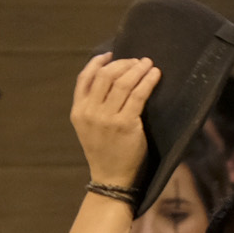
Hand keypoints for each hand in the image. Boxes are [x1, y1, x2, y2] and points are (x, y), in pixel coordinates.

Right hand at [70, 52, 161, 191]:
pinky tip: (155, 75)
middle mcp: (90, 112)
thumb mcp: (88, 127)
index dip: (98, 61)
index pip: (85, 77)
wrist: (111, 178)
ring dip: (137, 69)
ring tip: (148, 64)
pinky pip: (138, 95)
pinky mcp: (125, 124)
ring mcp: (107, 118)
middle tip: (137, 61)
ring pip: (122, 82)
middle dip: (123, 63)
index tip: (112, 54)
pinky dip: (148, 82)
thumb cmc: (104, 151)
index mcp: (78, 110)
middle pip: (105, 75)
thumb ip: (93, 104)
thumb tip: (112, 76)